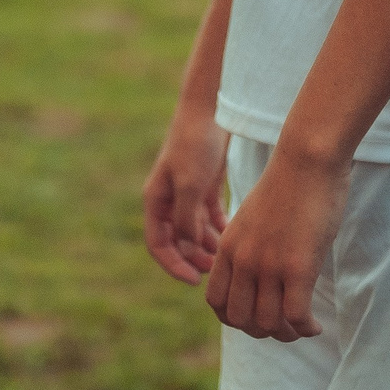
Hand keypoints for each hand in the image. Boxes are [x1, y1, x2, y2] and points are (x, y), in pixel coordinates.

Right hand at [142, 111, 230, 284]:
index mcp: (156, 200)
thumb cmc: (195, 144)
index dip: (173, 266)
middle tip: (217, 271)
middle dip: (194, 259)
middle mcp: (169, 199)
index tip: (194, 281)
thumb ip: (187, 219)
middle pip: (178, 241)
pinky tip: (233, 236)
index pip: (158, 245)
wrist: (209, 108)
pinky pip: (209, 216)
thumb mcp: (190, 184)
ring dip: (208, 246)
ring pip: (195, 231)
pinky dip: (218, 229)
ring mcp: (186, 192)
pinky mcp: (204, 185)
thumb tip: (188, 248)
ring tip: (226, 257)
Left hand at [202, 144, 346, 340]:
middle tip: (283, 327)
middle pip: (240, 320)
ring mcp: (269, 264)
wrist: (307, 159)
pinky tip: (315, 326)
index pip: (216, 302)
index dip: (234, 319)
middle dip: (261, 332)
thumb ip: (247, 247)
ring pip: (268, 323)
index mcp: (228, 247)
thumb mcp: (252, 219)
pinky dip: (305, 328)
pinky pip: (296, 315)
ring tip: (302, 327)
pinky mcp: (298, 266)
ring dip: (286, 334)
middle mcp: (242, 259)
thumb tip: (255, 277)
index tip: (255, 318)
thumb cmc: (287, 186)